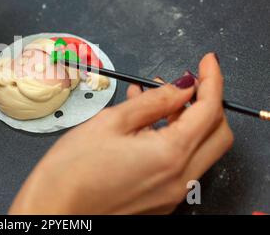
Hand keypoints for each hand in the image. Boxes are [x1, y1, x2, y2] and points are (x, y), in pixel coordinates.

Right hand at [10, 53, 233, 213]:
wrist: (54, 209)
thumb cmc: (73, 170)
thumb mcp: (112, 122)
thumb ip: (153, 102)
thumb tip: (180, 87)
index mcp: (170, 156)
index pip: (209, 110)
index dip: (211, 79)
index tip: (206, 62)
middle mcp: (179, 179)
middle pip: (217, 133)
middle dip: (207, 103)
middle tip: (185, 83)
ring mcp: (172, 194)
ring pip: (201, 149)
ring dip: (187, 121)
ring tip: (156, 99)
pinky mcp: (161, 201)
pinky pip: (181, 164)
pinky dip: (174, 140)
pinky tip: (147, 125)